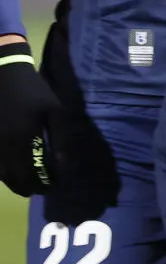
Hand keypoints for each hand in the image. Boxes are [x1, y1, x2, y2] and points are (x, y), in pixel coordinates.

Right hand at [0, 54, 62, 195]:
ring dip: (16, 183)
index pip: (34, 172)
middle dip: (30, 187)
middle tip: (43, 188)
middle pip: (15, 179)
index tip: (55, 184)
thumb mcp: (55, 112)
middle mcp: (4, 146)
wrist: (3, 75)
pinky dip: (4, 174)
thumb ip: (60, 140)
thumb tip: (62, 165)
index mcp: (24, 138)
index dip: (45, 183)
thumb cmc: (34, 92)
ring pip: (1, 176)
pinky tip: (15, 170)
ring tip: (30, 183)